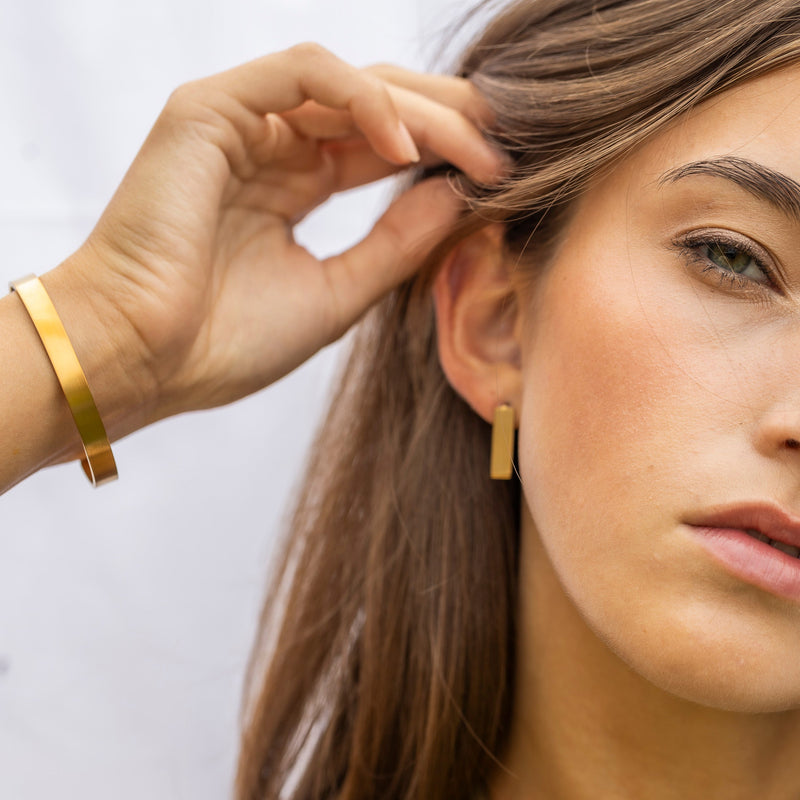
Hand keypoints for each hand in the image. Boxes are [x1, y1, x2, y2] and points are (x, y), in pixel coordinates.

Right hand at [62, 44, 504, 427]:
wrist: (142, 362)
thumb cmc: (225, 342)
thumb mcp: (338, 294)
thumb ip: (398, 244)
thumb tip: (461, 195)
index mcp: (293, 188)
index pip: (382, 149)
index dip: (446, 154)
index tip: (503, 176)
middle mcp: (272, 149)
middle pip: (376, 107)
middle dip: (447, 120)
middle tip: (507, 147)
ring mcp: (241, 124)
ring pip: (352, 85)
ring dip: (422, 111)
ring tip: (476, 148)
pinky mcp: (212, 109)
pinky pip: (304, 72)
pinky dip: (362, 100)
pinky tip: (404, 147)